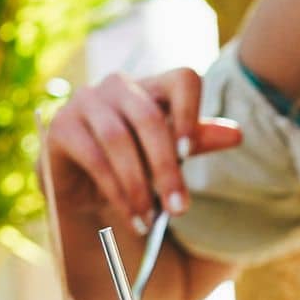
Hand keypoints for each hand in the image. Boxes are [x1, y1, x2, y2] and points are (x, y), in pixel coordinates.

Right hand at [44, 69, 242, 230]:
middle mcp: (120, 85)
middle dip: (167, 167)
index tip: (191, 152)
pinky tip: (130, 215)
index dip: (191, 112)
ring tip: (150, 220)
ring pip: (118, 138)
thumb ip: (197, 142)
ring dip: (138, 185)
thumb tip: (236, 134)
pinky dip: (115, 191)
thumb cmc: (135, 166)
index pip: (183, 79)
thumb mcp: (169, 156)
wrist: (84, 188)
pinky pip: (94, 157)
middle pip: (150, 117)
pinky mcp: (62, 125)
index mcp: (154, 87)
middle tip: (180, 209)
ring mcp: (87, 100)